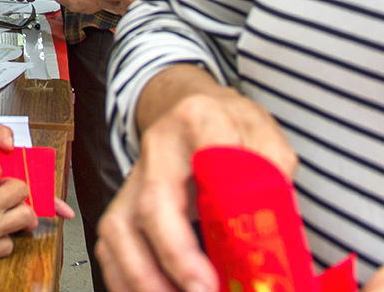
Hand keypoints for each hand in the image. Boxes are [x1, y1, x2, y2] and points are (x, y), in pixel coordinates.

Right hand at [96, 74, 295, 291]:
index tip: (238, 243)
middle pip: (153, 204)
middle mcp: (159, 148)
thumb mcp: (268, 137)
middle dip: (177, 257)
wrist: (192, 110)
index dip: (221, 197)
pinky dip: (126, 281)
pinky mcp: (121, 205)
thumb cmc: (231, 128)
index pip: (210, 149)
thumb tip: (272, 234)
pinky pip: (109, 247)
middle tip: (204, 290)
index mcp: (200, 120)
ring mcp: (134, 178)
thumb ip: (274, 177)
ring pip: (120, 230)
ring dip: (145, 277)